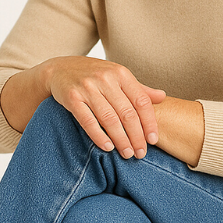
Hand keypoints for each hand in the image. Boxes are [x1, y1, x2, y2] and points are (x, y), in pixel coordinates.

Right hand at [44, 56, 165, 157]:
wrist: (59, 69)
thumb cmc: (93, 75)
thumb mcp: (117, 77)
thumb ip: (138, 89)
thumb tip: (162, 97)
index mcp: (121, 73)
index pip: (141, 101)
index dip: (149, 122)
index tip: (153, 140)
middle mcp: (105, 79)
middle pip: (127, 113)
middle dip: (136, 136)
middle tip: (140, 153)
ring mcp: (87, 88)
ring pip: (109, 119)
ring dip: (120, 140)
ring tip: (127, 154)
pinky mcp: (72, 98)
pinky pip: (88, 121)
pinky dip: (99, 136)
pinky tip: (107, 147)